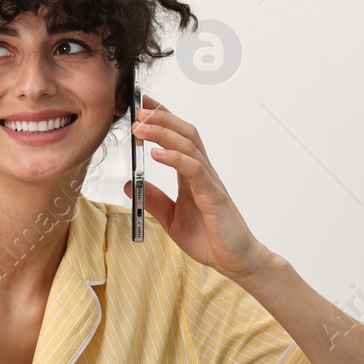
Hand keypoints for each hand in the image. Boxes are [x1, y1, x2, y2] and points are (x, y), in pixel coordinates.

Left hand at [124, 93, 270, 278]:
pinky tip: (157, 154)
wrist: (235, 260)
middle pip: (185, 133)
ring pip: (189, 146)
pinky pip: (194, 170)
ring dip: (163, 133)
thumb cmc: (210, 238)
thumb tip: (128, 184)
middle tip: (138, 109)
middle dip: (162, 118)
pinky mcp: (213, 196)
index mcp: (192, 175)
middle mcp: (203, 173)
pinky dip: (175, 158)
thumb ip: (153, 199)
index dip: (163, 118)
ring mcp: (209, 182)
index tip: (143, 103)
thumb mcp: (171, 218)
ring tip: (141, 127)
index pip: (178, 138)